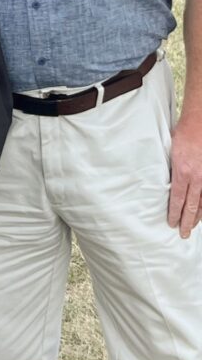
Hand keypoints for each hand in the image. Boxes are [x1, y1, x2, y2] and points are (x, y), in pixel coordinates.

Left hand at [168, 110, 201, 237]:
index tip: (171, 223)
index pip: (177, 199)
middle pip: (192, 206)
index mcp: (182, 172)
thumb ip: (169, 168)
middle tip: (183, 234)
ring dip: (198, 216)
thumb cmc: (182, 135)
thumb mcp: (169, 151)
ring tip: (193, 227)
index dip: (174, 213)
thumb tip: (162, 181)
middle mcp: (197, 177)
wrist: (199, 124)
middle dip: (187, 222)